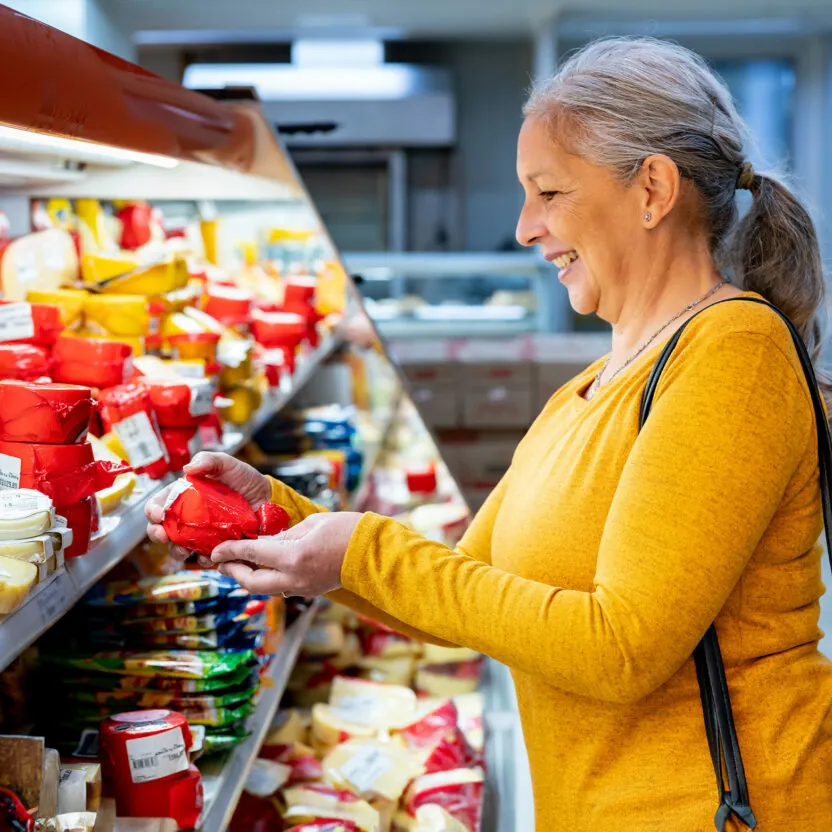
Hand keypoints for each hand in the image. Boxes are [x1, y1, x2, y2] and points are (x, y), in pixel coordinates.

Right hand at [145, 452, 271, 562]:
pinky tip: (207, 554)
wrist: (269, 500)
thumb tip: (188, 468)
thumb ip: (209, 460)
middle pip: (162, 528)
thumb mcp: (228, 464)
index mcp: (185, 495)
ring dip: (176, 550)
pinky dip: (202, 558)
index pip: (160, 503)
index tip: (157, 513)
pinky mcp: (216, 546)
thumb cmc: (246, 480)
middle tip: (162, 534)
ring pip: (178, 546)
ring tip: (183, 549)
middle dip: (156, 533)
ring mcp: (201, 533)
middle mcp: (189, 516)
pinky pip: (203, 556)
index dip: (153, 509)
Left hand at [210, 512, 362, 596]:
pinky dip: (267, 579)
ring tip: (238, 566)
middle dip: (233, 571)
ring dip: (249, 578)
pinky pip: (281, 587)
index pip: (252, 554)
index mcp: (293, 556)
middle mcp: (294, 577)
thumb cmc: (348, 530)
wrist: (375, 553)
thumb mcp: (312, 524)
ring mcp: (303, 588)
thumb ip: (284, 535)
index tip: (215, 549)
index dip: (229, 550)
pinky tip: (264, 569)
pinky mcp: (311, 591)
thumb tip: (264, 542)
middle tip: (220, 561)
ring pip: (265, 589)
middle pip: (252, 581)